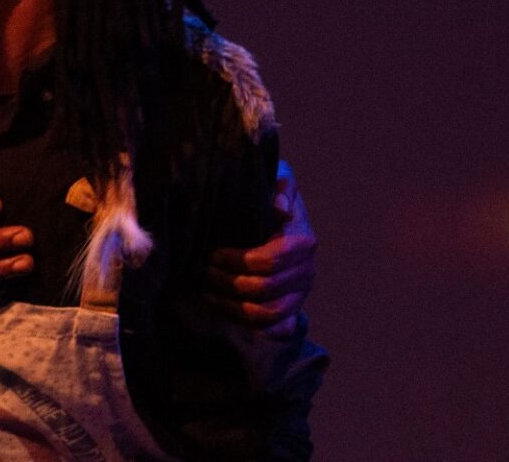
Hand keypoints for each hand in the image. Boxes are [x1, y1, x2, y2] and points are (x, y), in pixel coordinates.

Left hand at [206, 159, 315, 335]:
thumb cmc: (269, 196)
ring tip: (208, 291)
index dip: (237, 260)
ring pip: (268, 312)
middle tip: (201, 271)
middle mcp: (307, 270)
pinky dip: (250, 325)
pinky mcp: (292, 310)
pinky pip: (276, 329)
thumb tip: (279, 207)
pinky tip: (225, 309)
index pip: (270, 260)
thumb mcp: (277, 180)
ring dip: (233, 305)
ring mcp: (300, 293)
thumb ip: (281, 186)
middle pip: (265, 289)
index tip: (213, 253)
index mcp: (303, 240)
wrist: (278, 221)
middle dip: (227, 282)